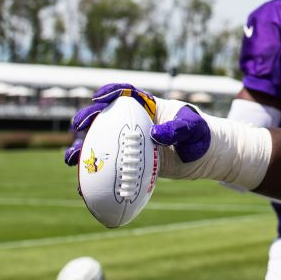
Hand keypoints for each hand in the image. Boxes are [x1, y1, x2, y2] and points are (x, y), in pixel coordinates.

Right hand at [63, 83, 210, 165]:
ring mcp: (133, 143)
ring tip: (72, 158)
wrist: (208, 156)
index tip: (98, 98)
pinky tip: (84, 187)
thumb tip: (155, 135)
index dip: (110, 92)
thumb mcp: (193, 128)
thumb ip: (177, 129)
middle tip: (78, 127)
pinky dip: (96, 176)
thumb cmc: (203, 134)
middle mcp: (137, 123)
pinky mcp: (134, 162)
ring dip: (84, 149)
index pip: (126, 94)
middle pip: (106, 118)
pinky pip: (112, 167)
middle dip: (88, 120)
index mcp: (149, 106)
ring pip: (103, 143)